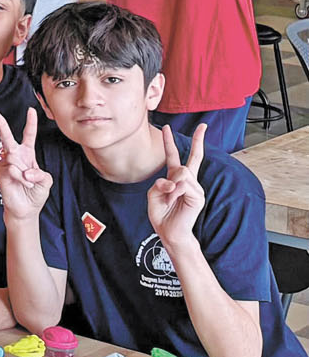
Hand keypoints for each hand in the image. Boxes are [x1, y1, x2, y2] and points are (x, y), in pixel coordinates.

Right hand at [0, 108, 51, 221]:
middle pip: (7, 137)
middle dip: (1, 125)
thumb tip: (25, 170)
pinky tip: (22, 183)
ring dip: (25, 172)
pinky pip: (12, 169)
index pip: (28, 135)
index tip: (31, 110)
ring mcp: (6, 164)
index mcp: (27, 154)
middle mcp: (15, 156)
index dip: (30, 123)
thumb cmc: (36, 193)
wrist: (25, 209)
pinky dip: (21, 177)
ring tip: (28, 182)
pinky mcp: (1, 173)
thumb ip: (40, 173)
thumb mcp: (46, 181)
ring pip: (14, 157)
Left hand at [148, 124, 205, 249]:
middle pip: (194, 157)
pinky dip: (175, 192)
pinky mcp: (199, 196)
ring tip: (170, 198)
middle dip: (199, 140)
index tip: (167, 128)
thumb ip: (160, 183)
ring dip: (171, 185)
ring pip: (182, 172)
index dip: (170, 142)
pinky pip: (184, 185)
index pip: (174, 157)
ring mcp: (195, 187)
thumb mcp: (153, 195)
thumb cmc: (161, 214)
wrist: (169, 231)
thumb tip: (175, 180)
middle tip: (203, 125)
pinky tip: (175, 200)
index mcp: (175, 179)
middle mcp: (188, 181)